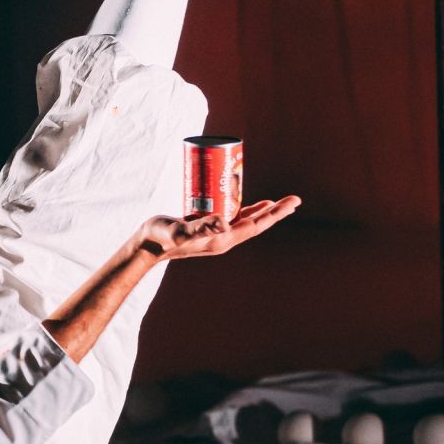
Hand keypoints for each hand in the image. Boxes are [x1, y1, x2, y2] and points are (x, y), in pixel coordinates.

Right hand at [137, 195, 300, 259]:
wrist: (148, 244)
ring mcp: (216, 234)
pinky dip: (242, 209)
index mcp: (223, 240)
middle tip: (295, 199)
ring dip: (263, 212)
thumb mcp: (181, 230)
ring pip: (246, 221)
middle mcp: (223, 238)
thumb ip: (200, 227)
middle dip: (276, 212)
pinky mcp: (207, 227)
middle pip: (256, 223)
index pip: (256, 226)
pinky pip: (232, 217)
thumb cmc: (163, 237)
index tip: (292, 203)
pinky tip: (245, 202)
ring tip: (278, 203)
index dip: (275, 214)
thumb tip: (224, 222)